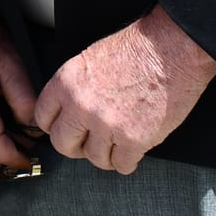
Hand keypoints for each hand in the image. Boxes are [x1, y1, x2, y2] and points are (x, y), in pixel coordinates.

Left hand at [32, 6, 215, 174]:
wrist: (172, 49)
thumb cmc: (136, 49)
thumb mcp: (90, 60)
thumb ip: (74, 89)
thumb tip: (68, 113)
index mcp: (66, 83)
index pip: (43, 118)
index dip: (55, 126)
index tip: (66, 129)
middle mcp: (81, 106)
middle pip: (63, 144)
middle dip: (76, 146)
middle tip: (90, 142)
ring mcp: (107, 125)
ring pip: (94, 158)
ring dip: (106, 154)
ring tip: (117, 143)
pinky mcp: (134, 140)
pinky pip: (122, 166)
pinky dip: (128, 161)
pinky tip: (133, 149)